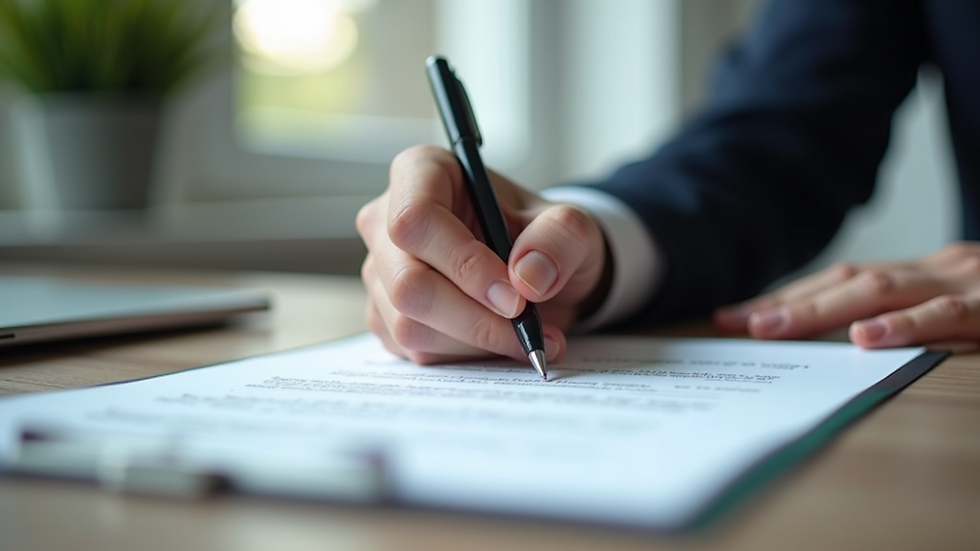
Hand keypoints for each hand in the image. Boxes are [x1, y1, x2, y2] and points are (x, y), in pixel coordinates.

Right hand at [356, 145, 608, 363]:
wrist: (536, 272)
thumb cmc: (542, 237)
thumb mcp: (571, 227)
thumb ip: (560, 239)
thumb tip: (528, 277)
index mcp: (422, 173)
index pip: (417, 218)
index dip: (463, 263)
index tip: (514, 296)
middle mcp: (387, 220)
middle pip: (408, 282)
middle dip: (474, 317)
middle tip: (527, 326)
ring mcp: (381, 272)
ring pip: (409, 324)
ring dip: (476, 341)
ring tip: (527, 336)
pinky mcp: (385, 316)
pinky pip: (415, 351)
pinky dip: (466, 356)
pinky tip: (500, 342)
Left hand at [714, 242, 979, 351]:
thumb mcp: (959, 302)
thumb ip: (909, 311)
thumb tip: (846, 338)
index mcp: (919, 272)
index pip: (839, 282)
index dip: (786, 298)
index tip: (734, 317)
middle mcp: (931, 271)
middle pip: (845, 282)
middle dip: (787, 303)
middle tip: (737, 323)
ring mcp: (960, 285)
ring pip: (879, 291)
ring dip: (822, 310)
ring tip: (774, 326)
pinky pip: (942, 316)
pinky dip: (901, 326)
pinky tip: (865, 338)